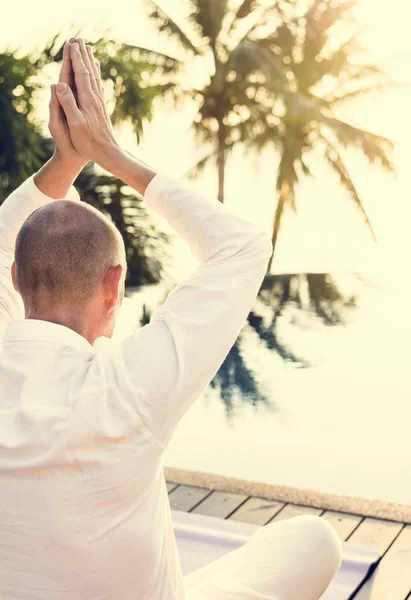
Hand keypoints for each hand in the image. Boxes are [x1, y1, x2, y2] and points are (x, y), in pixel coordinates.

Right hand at [55, 39, 119, 167]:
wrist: (107, 152)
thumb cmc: (89, 141)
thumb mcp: (75, 124)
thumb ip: (68, 103)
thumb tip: (60, 84)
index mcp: (87, 100)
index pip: (81, 73)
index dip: (76, 58)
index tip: (72, 43)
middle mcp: (95, 98)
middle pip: (89, 71)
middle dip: (83, 55)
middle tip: (78, 39)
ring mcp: (99, 102)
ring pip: (95, 77)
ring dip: (90, 62)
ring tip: (88, 49)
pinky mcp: (101, 108)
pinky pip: (98, 86)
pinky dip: (96, 75)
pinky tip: (96, 72)